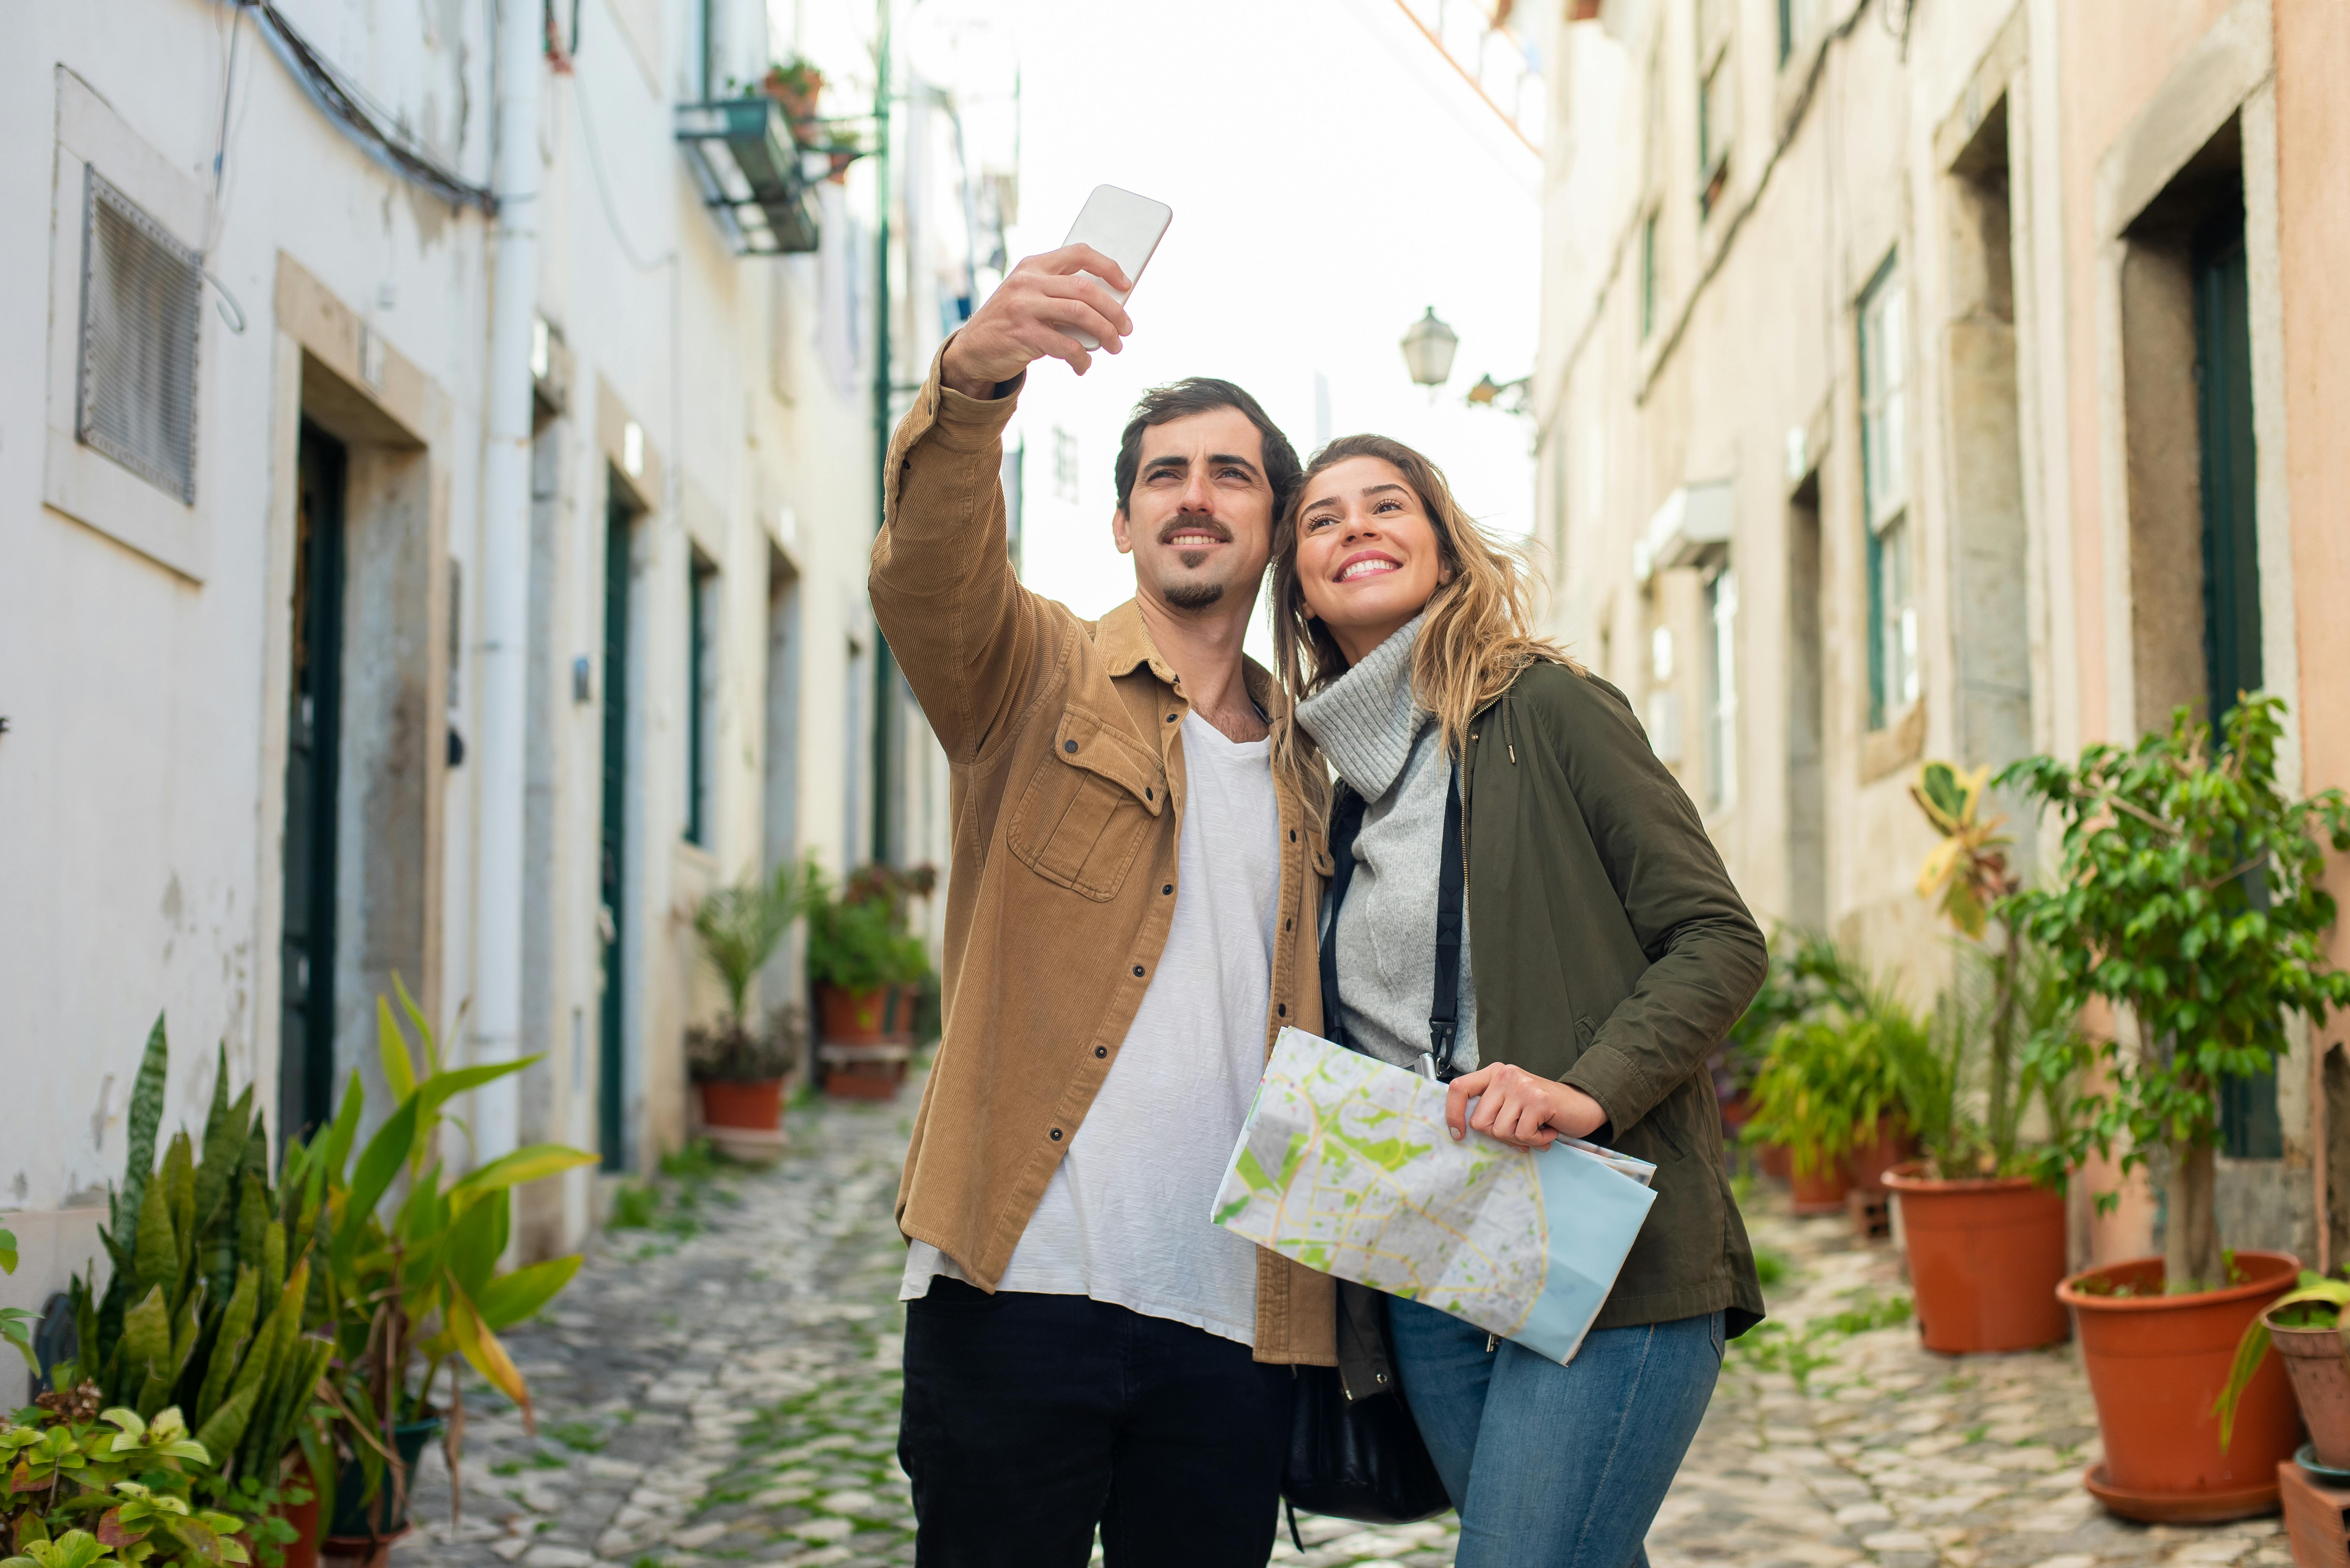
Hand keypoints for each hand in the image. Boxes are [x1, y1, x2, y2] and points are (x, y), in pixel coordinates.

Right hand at [940, 245, 1134, 396]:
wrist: (971, 349)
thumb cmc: (1011, 323)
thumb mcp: (1030, 298)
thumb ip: (1059, 295)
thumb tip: (1108, 307)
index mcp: (1034, 266)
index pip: (1079, 253)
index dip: (1108, 266)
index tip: (1126, 284)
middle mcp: (1028, 281)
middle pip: (1086, 288)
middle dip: (1114, 310)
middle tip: (1126, 328)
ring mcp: (1023, 306)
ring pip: (1080, 314)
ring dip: (1105, 332)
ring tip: (1115, 346)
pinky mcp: (1022, 334)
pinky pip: (1065, 346)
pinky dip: (1081, 358)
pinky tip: (1083, 365)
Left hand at [1445, 1064, 1606, 1149]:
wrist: (1582, 1105)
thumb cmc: (1543, 1110)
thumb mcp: (1511, 1104)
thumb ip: (1491, 1111)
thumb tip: (1464, 1132)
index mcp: (1494, 1073)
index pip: (1458, 1088)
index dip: (1453, 1114)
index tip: (1458, 1134)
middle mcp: (1505, 1075)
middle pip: (1479, 1121)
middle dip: (1499, 1135)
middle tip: (1520, 1132)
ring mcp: (1521, 1086)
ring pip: (1500, 1131)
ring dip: (1520, 1139)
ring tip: (1536, 1129)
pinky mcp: (1538, 1100)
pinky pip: (1522, 1135)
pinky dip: (1536, 1140)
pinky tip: (1548, 1131)